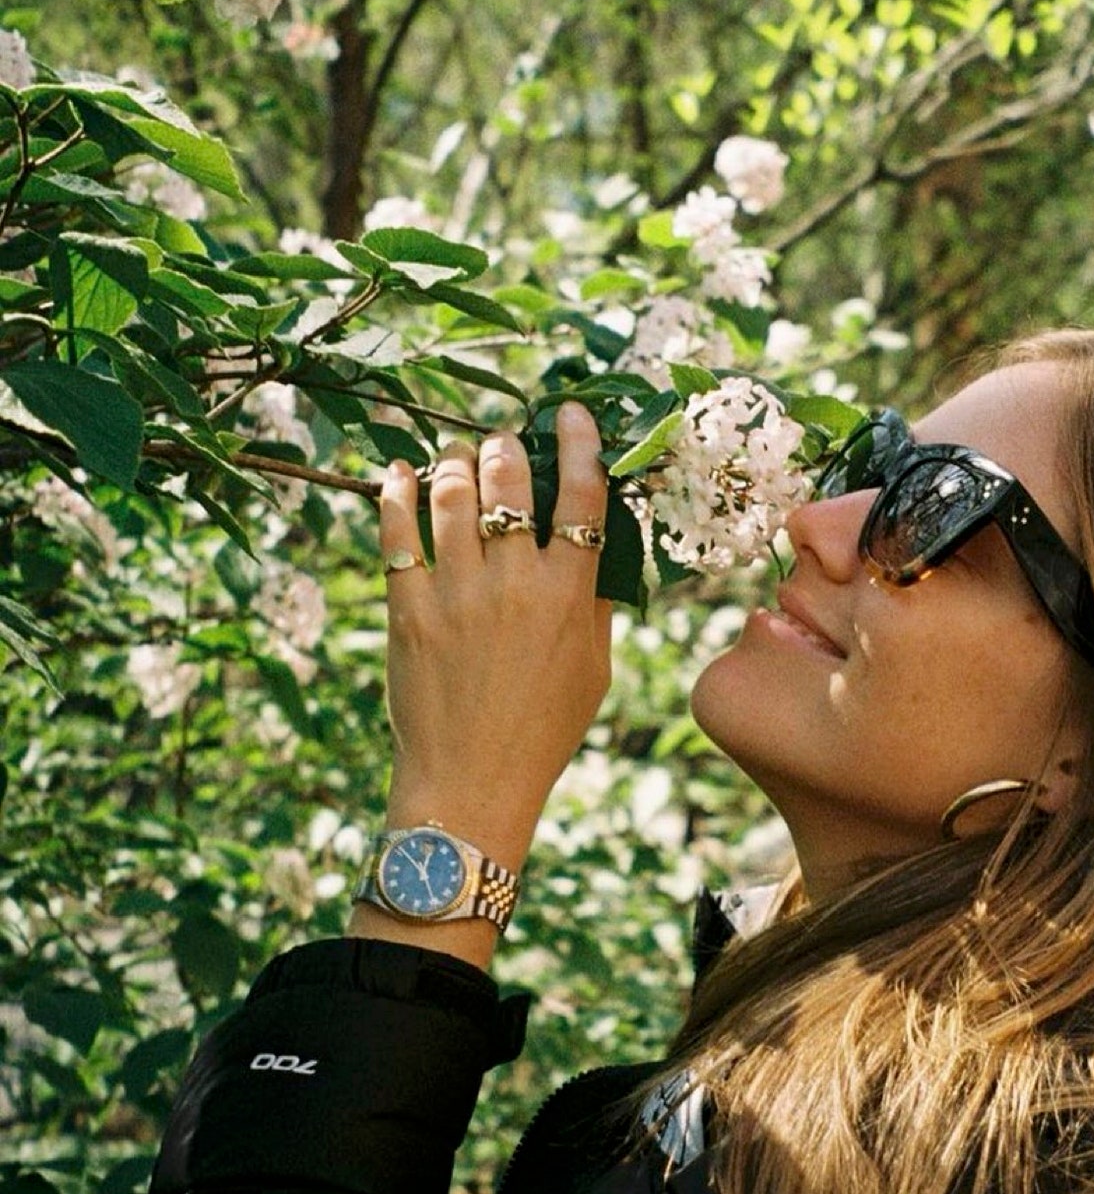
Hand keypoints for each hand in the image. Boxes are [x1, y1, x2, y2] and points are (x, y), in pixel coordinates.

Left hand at [377, 406, 612, 874]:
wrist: (473, 781)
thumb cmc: (543, 731)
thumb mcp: (592, 669)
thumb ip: (594, 603)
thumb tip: (597, 549)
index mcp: (570, 596)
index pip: (581, 496)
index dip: (578, 444)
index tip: (571, 412)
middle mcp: (516, 583)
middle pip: (510, 481)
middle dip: (505, 448)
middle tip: (501, 444)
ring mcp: (457, 592)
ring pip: (452, 492)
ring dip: (454, 461)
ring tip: (455, 459)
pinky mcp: (407, 607)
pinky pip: (396, 530)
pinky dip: (396, 490)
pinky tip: (400, 472)